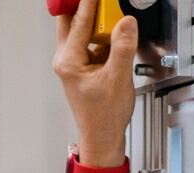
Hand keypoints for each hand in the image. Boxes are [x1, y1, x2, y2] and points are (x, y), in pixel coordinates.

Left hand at [53, 0, 137, 166]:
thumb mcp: (118, 79)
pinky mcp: (84, 65)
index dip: (89, 1)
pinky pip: (91, 40)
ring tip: (111, 15)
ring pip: (81, 29)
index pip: (79, 21)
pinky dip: (102, 33)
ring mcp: (74, 62)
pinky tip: (114, 33)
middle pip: (71, 20)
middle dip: (84, 7)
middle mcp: (66, 59)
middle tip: (99, 2)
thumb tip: (126, 23)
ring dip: (95, 19)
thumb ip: (122, 47)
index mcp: (68, 62)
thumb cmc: (104, 117)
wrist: (103, 137)